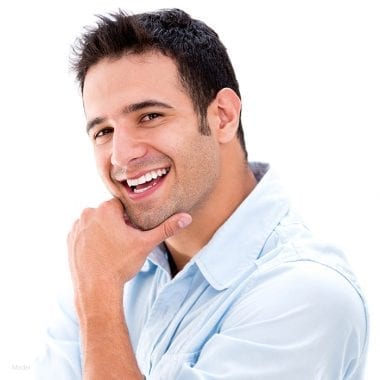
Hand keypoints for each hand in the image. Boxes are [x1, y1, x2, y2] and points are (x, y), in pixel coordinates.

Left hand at [67, 198, 191, 291]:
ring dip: (103, 230)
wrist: (96, 290)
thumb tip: (187, 217)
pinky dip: (91, 239)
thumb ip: (167, 228)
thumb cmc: (121, 265)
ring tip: (111, 249)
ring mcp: (76, 227)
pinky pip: (84, 232)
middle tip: (123, 242)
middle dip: (116, 224)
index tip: (132, 232)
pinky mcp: (69, 240)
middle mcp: (88, 214)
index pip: (122, 206)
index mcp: (106, 209)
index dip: (130, 219)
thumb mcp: (146, 244)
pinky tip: (99, 253)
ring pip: (96, 222)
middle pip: (108, 213)